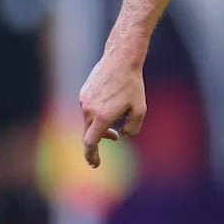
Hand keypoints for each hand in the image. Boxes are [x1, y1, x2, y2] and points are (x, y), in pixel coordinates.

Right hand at [78, 50, 146, 167]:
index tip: (95, 164)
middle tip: (115, 137)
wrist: (121, 59)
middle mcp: (88, 110)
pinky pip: (89, 108)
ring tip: (120, 113)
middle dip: (101, 138)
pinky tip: (113, 101)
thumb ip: (132, 128)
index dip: (91, 156)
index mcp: (101, 117)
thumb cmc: (133, 84)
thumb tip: (124, 135)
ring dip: (102, 123)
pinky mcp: (84, 92)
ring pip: (90, 120)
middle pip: (90, 133)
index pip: (90, 143)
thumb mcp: (139, 110)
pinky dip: (98, 112)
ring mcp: (84, 100)